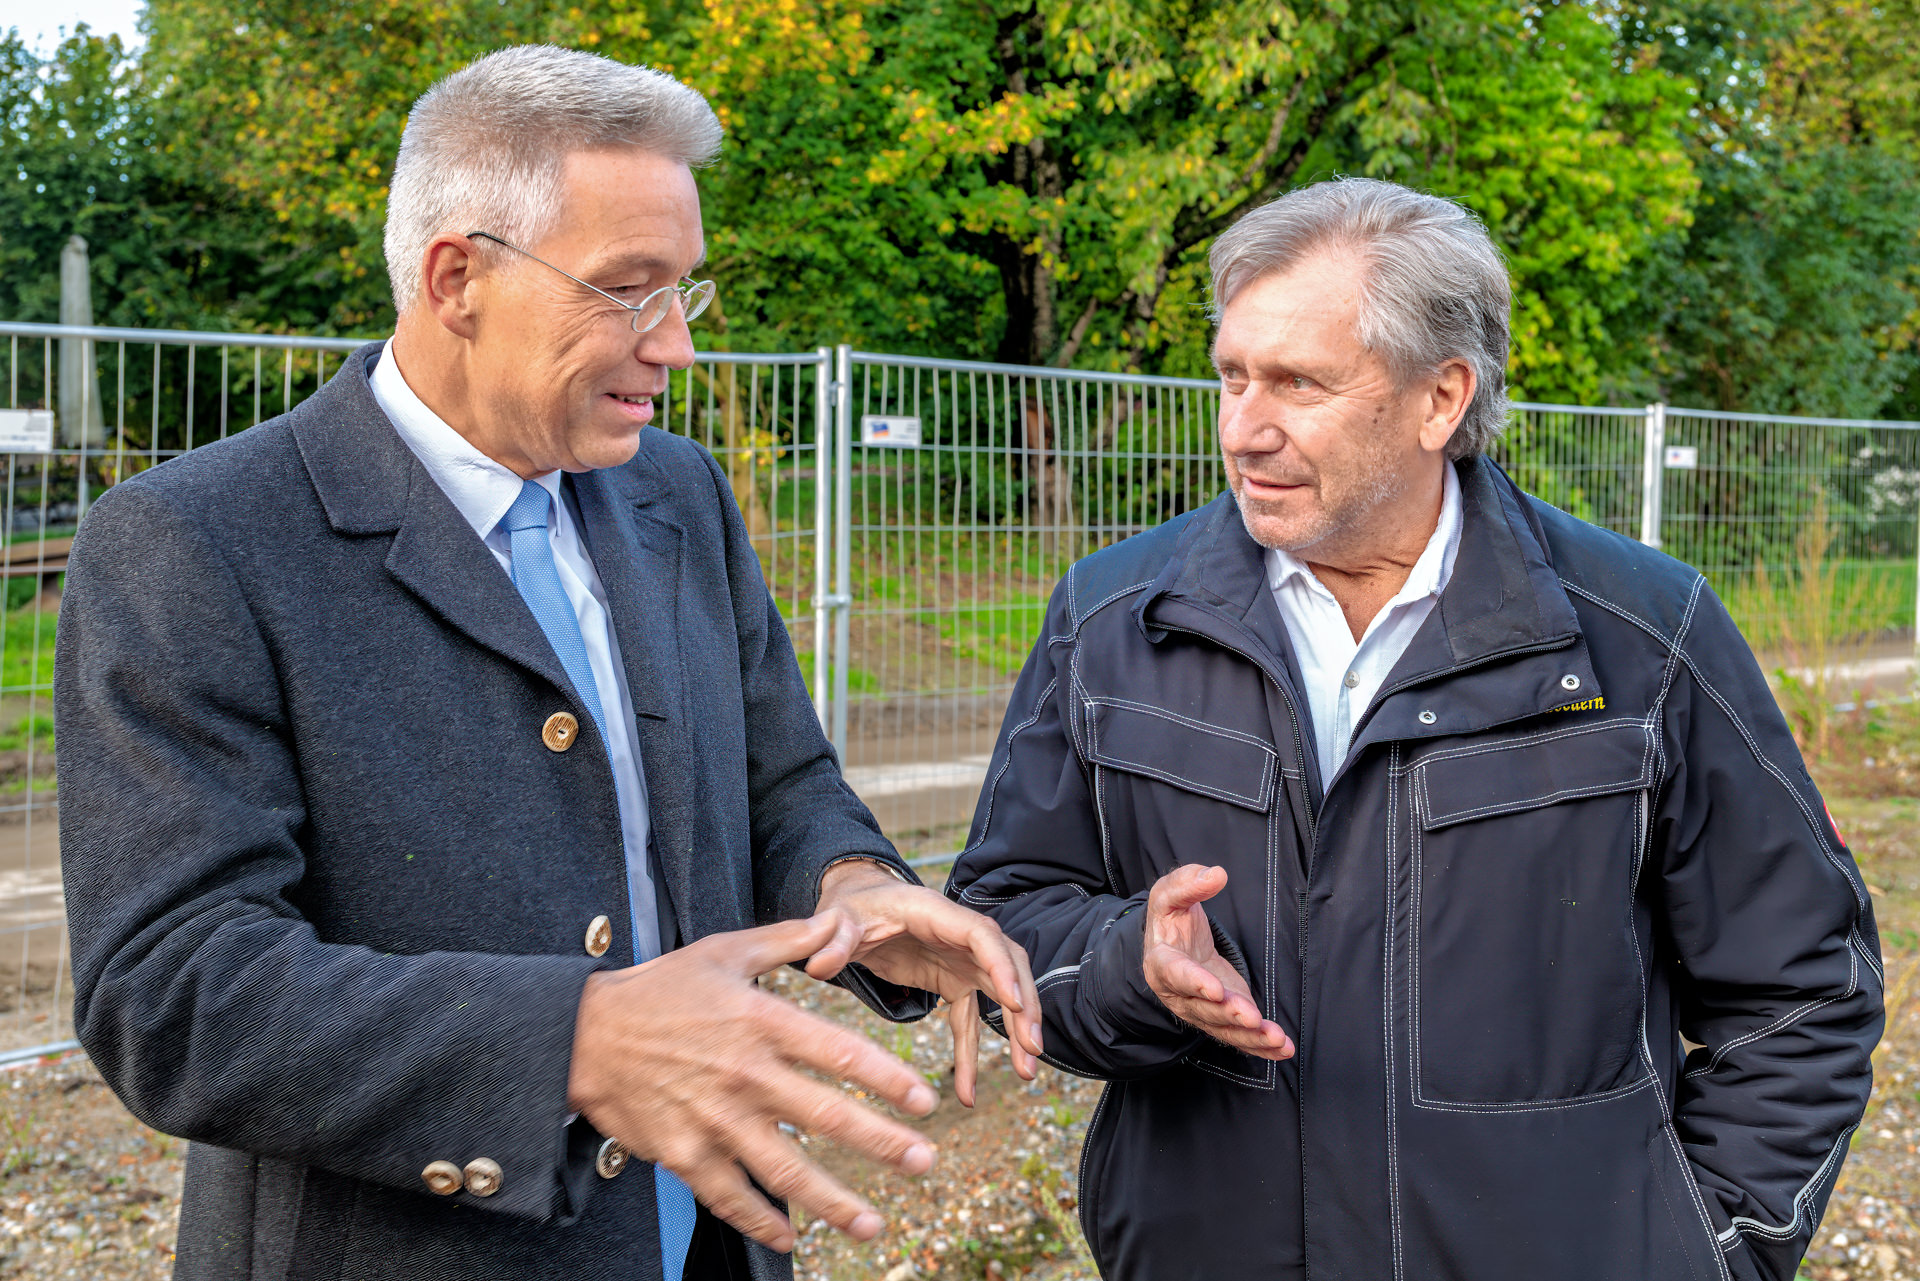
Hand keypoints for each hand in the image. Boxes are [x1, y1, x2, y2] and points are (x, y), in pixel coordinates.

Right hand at [568, 913, 939, 1252]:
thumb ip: (787, 940)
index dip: (886, 1078)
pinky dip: (761, 1221)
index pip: (838, 1053)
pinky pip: (730, 1196)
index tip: (925, 1100)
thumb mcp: (724, 951)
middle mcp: (744, 1075)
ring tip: (874, 1223)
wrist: (583, 1035)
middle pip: (824, 1116)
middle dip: (881, 1143)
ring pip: (784, 1169)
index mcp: (760, 1022)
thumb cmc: (660, 990)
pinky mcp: (683, 1154)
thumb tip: (837, 919)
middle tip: (925, 1162)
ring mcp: (713, 1120)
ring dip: (833, 1200)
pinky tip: (792, 1236)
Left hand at [806, 860, 1042, 1107]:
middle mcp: (959, 934)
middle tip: (1032, 1048)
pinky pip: (970, 1019)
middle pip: (1007, 965)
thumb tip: (818, 967)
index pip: (982, 936)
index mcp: (936, 912)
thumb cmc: (851, 908)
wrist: (857, 907)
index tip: (1015, 1002)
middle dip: (1025, 1005)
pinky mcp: (953, 981)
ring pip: (1001, 993)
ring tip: (1025, 1074)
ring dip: (1016, 1031)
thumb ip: (833, 940)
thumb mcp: (837, 919)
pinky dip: (972, 1053)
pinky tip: (968, 1091)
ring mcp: (961, 959)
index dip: (1002, 967)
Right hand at [1141, 864, 1292, 1060]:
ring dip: (1250, 1037)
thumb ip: (1188, 883)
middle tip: (1250, 1017)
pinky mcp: (1222, 1018)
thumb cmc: (1171, 920)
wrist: (1173, 946)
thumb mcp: (1170, 895)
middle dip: (1228, 1015)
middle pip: (1203, 1009)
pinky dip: (1260, 1046)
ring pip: (1224, 1030)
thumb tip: (1216, 874)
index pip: (1176, 974)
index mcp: (1162, 962)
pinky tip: (1282, 1049)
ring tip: (1275, 1038)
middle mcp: (1180, 994)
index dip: (1195, 983)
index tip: (1215, 989)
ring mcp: (1201, 1010)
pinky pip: (1238, 1038)